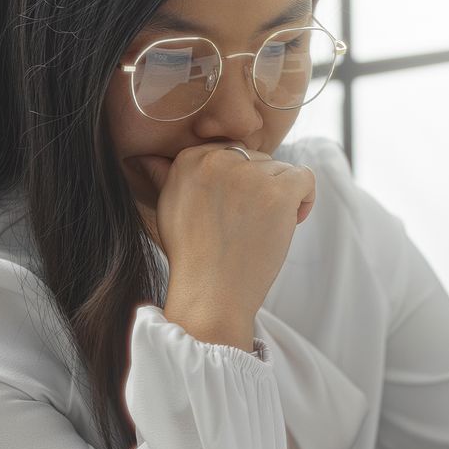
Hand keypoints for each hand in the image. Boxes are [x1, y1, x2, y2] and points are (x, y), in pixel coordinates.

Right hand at [138, 142, 314, 347]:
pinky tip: (291, 221)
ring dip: (279, 198)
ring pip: (281, 170)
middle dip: (259, 189)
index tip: (230, 212)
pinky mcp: (277, 193)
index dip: (238, 183)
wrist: (210, 294)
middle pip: (257, 159)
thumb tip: (143, 157)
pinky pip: (305, 178)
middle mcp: (218, 160)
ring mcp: (249, 176)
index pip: (231, 154)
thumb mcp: (168, 208)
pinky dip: (305, 199)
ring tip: (261, 229)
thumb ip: (164, 175)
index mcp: (190, 158)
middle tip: (245, 226)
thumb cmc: (192, 257)